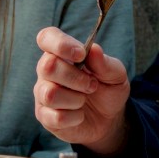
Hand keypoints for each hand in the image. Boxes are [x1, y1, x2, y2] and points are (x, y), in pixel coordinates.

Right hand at [33, 26, 131, 154]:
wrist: (109, 119)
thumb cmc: (108, 90)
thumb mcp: (115, 75)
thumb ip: (105, 62)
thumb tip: (93, 49)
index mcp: (61, 53)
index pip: (47, 38)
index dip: (60, 44)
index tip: (80, 54)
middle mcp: (47, 71)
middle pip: (47, 67)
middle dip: (75, 78)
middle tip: (92, 85)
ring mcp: (43, 94)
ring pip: (50, 94)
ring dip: (75, 99)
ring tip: (84, 100)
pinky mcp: (45, 116)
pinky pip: (56, 117)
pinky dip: (74, 117)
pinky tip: (79, 115)